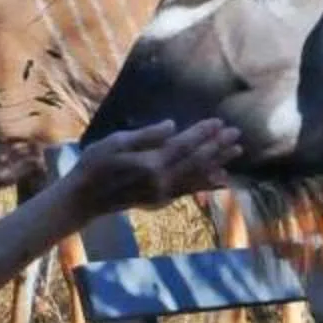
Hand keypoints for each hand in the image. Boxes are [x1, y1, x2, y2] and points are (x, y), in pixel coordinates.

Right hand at [73, 119, 242, 214]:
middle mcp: (161, 181)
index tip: (219, 122)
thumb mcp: (115, 143)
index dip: (202, 133)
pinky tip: (221, 178)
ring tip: (237, 152)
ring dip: (218, 163)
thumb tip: (172, 125)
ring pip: (197, 176)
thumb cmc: (94, 165)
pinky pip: (190, 190)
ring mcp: (162, 193)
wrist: (85, 199)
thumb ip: (145, 135)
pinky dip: (207, 183)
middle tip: (237, 134)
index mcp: (150, 164)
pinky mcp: (161, 200)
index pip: (183, 145)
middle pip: (196, 161)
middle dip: (217, 146)